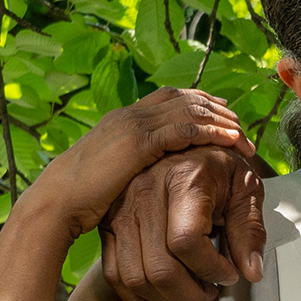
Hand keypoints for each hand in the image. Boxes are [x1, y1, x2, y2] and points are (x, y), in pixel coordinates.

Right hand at [14, 89, 244, 245]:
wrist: (57, 203)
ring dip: (222, 121)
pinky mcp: (140, 143)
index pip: (171, 97)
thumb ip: (133, 164)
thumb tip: (152, 173)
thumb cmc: (81, 198)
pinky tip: (230, 142)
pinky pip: (186, 129)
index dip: (201, 101)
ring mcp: (135, 125)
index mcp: (124, 118)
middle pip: (187, 98)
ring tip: (243, 138)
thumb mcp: (111, 172)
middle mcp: (131, 115)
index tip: (224, 111)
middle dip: (219, 109)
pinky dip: (212, 132)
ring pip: (191, 110)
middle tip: (241, 126)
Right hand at [98, 141, 269, 300]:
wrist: (187, 144)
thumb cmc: (220, 167)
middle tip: (212, 292)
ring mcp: (120, 210)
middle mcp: (144, 192)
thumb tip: (251, 273)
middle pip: (159, 267)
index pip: (186, 242)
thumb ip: (250, 230)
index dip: (212, 269)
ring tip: (193, 294)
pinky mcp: (108, 224)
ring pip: (135, 277)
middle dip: (191, 293)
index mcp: (182, 179)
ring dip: (167, 299)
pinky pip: (114, 273)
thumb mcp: (246, 188)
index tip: (231, 275)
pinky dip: (137, 300)